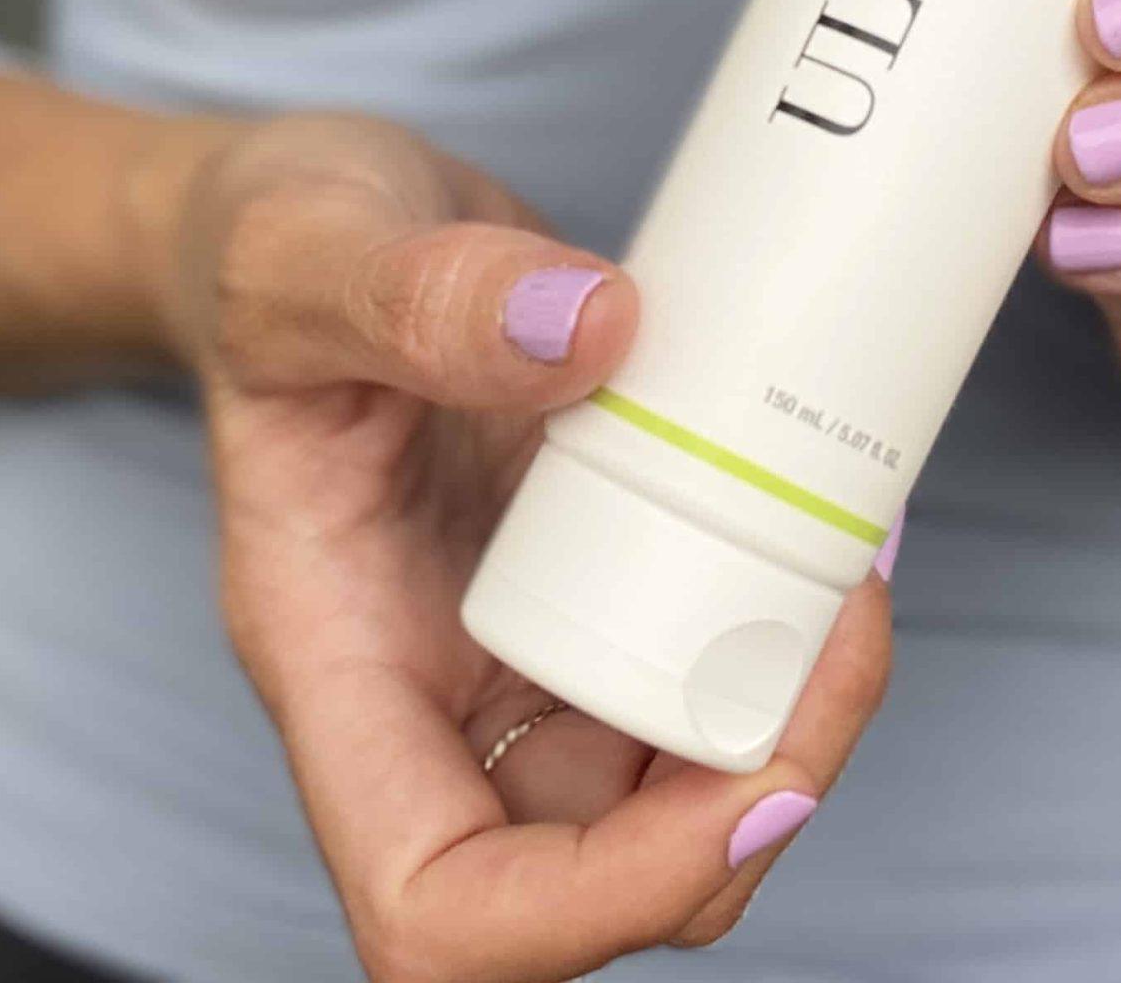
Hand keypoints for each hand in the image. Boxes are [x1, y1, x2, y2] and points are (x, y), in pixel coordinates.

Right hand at [147, 113, 891, 981]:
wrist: (317, 210)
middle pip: (596, 878)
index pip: (442, 910)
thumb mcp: (305, 245)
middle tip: (846, 619)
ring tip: (854, 567)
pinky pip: (696, 672)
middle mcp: (426, 701)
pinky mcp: (587, 589)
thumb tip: (590, 329)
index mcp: (334, 669)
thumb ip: (414, 291)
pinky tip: (830, 527)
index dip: (604, 904)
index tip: (748, 781)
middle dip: (753, 792)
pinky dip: (781, 631)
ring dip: (789, 718)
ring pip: (668, 793)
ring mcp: (512, 657)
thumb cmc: (266, 245)